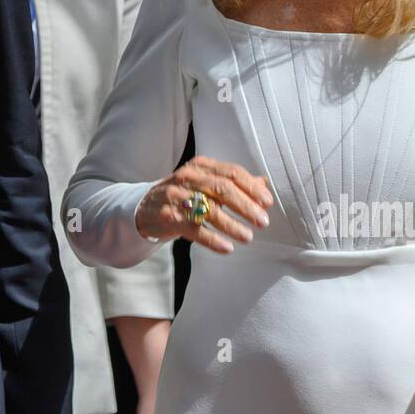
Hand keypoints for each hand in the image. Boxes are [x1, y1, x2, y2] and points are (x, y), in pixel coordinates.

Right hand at [135, 156, 272, 253]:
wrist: (146, 207)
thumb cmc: (184, 194)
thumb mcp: (206, 183)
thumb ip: (233, 183)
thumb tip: (263, 184)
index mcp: (201, 166)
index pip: (231, 172)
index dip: (251, 187)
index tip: (267, 202)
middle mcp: (188, 177)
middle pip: (222, 188)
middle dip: (245, 206)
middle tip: (263, 221)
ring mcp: (176, 196)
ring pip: (209, 210)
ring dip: (231, 225)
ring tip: (248, 237)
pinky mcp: (169, 216)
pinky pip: (194, 229)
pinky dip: (212, 239)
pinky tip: (227, 247)